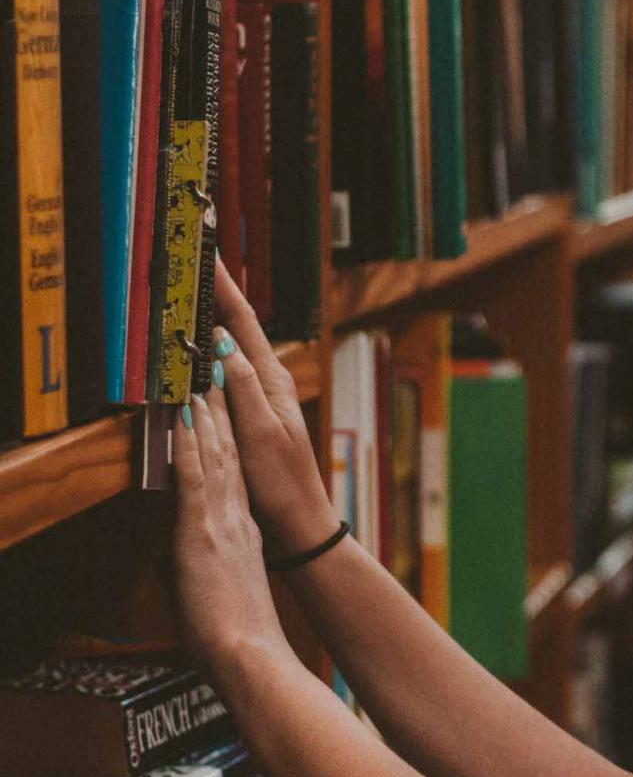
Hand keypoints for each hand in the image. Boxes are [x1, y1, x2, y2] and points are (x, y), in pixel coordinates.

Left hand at [171, 379, 290, 679]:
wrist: (250, 656)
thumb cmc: (240, 643)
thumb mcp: (226, 598)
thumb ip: (204, 576)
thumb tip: (179, 574)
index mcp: (245, 538)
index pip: (235, 479)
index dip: (230, 443)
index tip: (224, 413)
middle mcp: (237, 522)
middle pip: (230, 457)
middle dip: (222, 414)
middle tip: (217, 377)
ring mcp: (221, 524)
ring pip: (215, 456)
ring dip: (207, 416)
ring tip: (203, 380)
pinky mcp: (201, 532)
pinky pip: (195, 476)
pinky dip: (189, 443)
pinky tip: (184, 416)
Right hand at [212, 258, 337, 555]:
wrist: (300, 524)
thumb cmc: (283, 484)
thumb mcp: (261, 434)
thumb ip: (242, 388)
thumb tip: (222, 344)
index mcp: (273, 380)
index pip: (242, 322)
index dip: (223, 285)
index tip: (206, 252)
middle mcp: (269, 382)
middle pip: (236, 326)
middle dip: (214, 291)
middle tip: (190, 259)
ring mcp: (261, 398)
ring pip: (229, 347)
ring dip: (210, 318)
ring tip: (187, 290)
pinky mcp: (251, 415)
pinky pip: (225, 373)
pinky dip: (208, 353)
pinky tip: (195, 349)